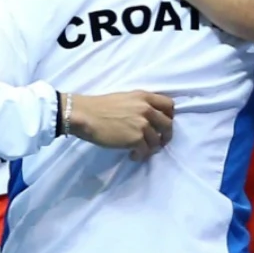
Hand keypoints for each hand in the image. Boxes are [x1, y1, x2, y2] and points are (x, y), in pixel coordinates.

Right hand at [59, 90, 174, 157]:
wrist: (83, 115)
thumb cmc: (98, 106)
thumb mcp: (124, 98)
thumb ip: (139, 104)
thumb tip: (148, 117)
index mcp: (144, 97)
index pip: (169, 105)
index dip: (169, 116)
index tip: (163, 123)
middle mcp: (147, 109)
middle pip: (168, 125)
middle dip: (165, 135)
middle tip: (158, 142)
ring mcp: (143, 125)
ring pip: (157, 140)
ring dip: (151, 148)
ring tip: (140, 151)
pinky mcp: (136, 139)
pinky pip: (145, 151)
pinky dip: (140, 155)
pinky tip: (132, 155)